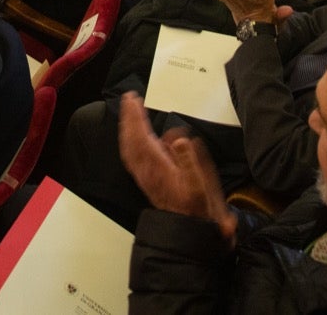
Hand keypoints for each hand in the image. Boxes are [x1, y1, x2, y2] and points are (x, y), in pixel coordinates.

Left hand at [117, 93, 236, 242]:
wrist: (187, 228)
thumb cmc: (196, 207)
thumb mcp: (199, 184)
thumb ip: (189, 160)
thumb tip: (180, 139)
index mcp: (158, 167)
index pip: (141, 136)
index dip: (136, 117)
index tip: (134, 100)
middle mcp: (146, 170)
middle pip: (131, 139)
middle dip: (129, 117)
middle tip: (129, 99)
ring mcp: (144, 175)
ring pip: (129, 147)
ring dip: (127, 127)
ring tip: (129, 112)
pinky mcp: (145, 179)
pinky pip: (131, 156)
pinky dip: (129, 141)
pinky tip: (132, 136)